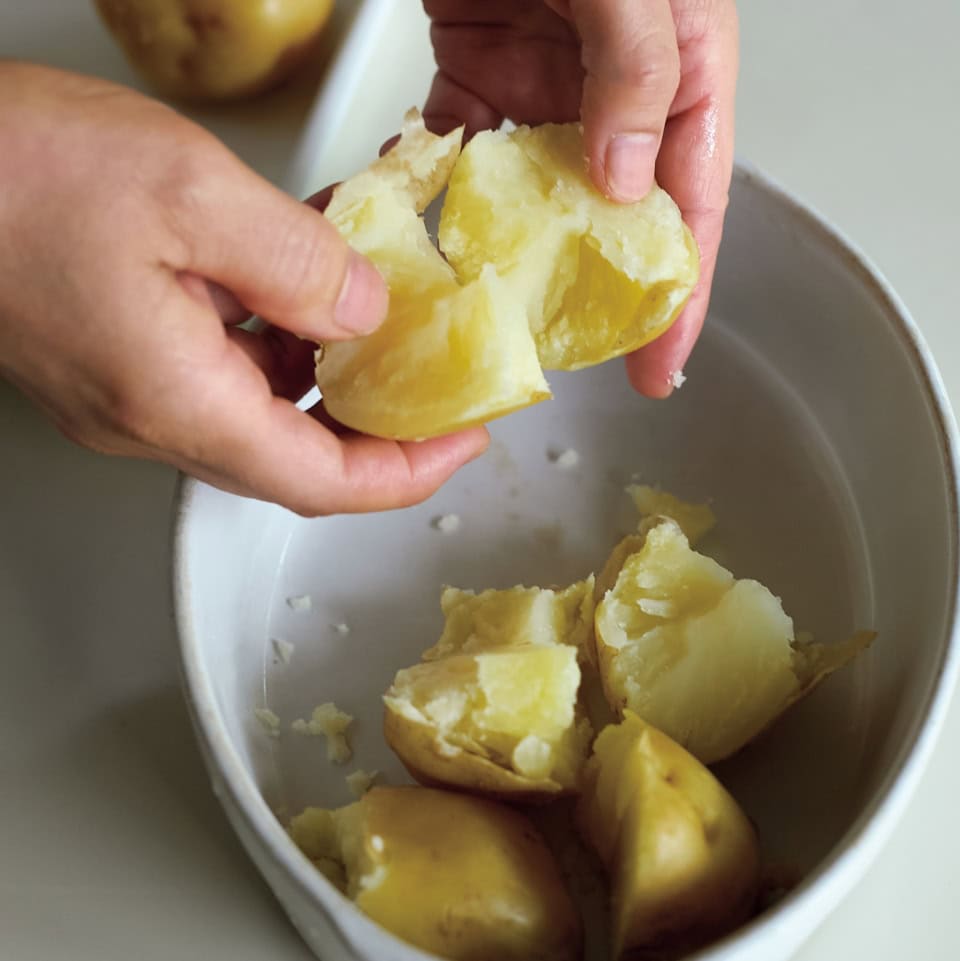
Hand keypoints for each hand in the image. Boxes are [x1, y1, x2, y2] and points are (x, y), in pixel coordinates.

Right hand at [0, 63, 486, 514]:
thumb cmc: (9, 174)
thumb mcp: (188, 194)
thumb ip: (296, 263)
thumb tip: (362, 313)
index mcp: (177, 400)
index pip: (323, 482)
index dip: (408, 472)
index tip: (462, 441)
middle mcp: (151, 417)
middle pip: (299, 456)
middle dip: (381, 423)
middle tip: (438, 381)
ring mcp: (130, 393)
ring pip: (263, 410)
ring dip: (330, 373)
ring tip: (382, 311)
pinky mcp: (117, 357)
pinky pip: (223, 370)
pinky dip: (278, 339)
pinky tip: (300, 282)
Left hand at [423, 0, 737, 396]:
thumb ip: (638, 65)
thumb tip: (627, 181)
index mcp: (681, 68)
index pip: (691, 203)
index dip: (677, 294)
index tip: (660, 366)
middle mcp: (614, 89)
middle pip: (614, 217)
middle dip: (593, 294)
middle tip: (567, 359)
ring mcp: (541, 86)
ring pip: (534, 198)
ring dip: (509, 259)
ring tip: (486, 321)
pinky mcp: (474, 72)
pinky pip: (460, 152)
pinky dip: (438, 193)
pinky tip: (417, 232)